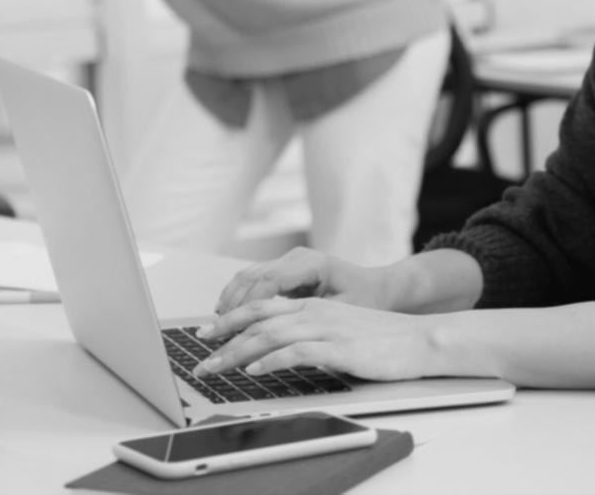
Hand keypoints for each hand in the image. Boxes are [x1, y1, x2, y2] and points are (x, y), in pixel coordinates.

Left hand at [194, 296, 436, 382]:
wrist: (420, 339)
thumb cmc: (380, 339)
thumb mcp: (337, 330)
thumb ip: (307, 335)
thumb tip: (274, 353)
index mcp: (311, 304)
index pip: (260, 307)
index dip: (229, 319)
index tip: (206, 334)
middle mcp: (313, 311)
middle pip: (257, 320)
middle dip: (223, 339)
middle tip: (200, 359)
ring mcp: (326, 328)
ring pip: (270, 335)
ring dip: (238, 353)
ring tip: (216, 367)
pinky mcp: (339, 348)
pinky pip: (297, 351)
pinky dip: (272, 361)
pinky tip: (255, 371)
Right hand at [212, 246, 400, 315]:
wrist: (382, 288)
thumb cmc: (369, 302)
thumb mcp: (346, 313)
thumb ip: (315, 320)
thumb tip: (284, 337)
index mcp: (312, 264)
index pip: (269, 281)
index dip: (247, 305)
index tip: (231, 329)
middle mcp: (297, 258)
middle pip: (252, 277)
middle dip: (230, 305)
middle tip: (212, 332)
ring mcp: (289, 261)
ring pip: (248, 276)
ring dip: (229, 300)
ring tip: (215, 327)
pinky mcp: (285, 271)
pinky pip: (253, 279)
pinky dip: (237, 296)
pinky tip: (227, 315)